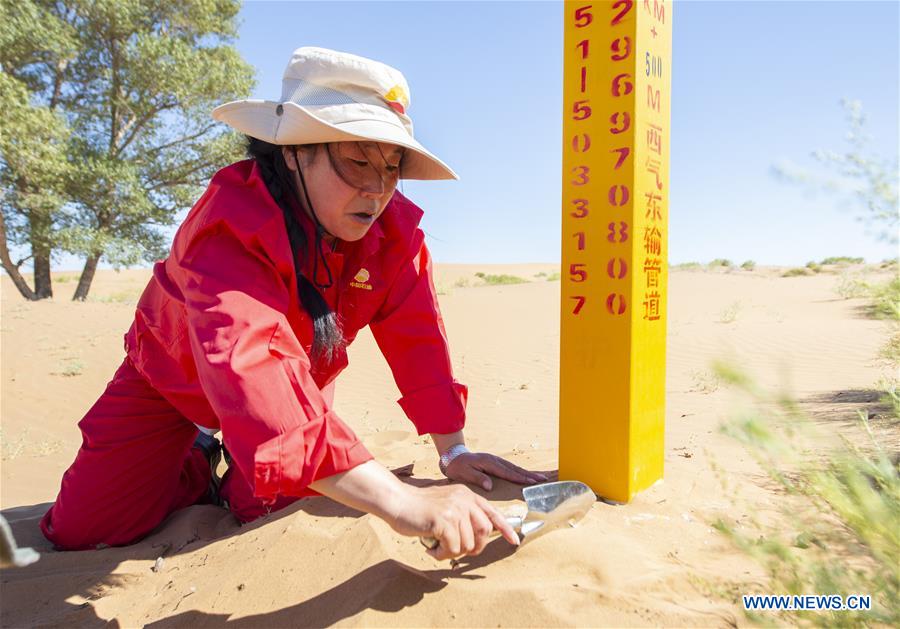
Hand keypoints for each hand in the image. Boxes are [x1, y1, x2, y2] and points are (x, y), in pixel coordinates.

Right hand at [388, 484, 519, 559]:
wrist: (397, 502)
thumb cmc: (419, 509)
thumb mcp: (446, 505)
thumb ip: (463, 515)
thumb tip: (478, 539)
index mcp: (467, 495)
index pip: (493, 513)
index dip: (505, 529)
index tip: (514, 541)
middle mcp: (464, 499)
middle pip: (484, 532)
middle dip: (474, 548)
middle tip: (456, 550)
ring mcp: (454, 508)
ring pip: (468, 544)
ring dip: (453, 552)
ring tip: (438, 546)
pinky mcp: (443, 520)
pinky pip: (452, 548)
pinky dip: (442, 554)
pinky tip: (431, 548)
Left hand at [444, 452, 548, 490]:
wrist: (453, 457)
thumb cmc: (458, 467)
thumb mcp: (464, 473)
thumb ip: (478, 478)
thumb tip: (490, 485)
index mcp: (489, 463)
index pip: (507, 472)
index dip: (520, 478)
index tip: (532, 482)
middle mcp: (495, 460)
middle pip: (515, 468)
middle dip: (529, 474)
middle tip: (543, 479)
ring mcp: (496, 460)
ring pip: (514, 467)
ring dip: (527, 472)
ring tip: (539, 477)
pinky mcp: (495, 462)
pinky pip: (510, 467)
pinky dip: (520, 471)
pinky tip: (526, 475)